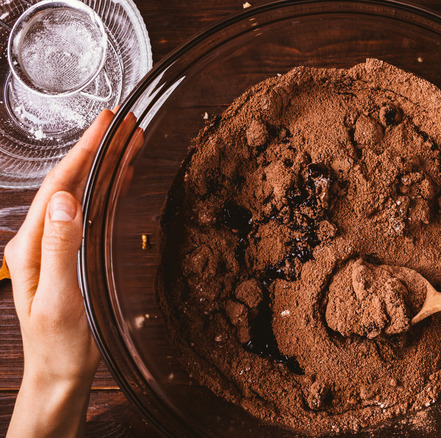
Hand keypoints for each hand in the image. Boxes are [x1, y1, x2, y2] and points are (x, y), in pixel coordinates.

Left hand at [5, 110, 114, 437]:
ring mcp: (57, 245)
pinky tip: (121, 177)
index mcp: (31, 245)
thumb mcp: (60, 298)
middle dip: (97, 150)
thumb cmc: (58, 344)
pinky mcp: (73, 254)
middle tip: (122, 122)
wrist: (60, 374)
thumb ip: (61, 248)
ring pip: (83, 194)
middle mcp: (41, 239)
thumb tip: (67, 201)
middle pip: (71, 183)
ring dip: (105, 166)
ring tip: (129, 141)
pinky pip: (92, 212)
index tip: (103, 125)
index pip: (58, 187)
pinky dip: (108, 189)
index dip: (82, 152)